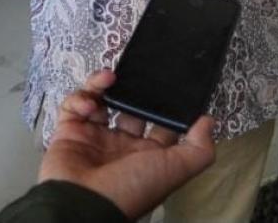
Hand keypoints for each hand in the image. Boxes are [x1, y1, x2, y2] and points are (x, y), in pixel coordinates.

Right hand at [38, 69, 215, 219]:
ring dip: (104, 85)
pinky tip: (90, 103)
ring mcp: (94, 137)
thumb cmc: (131, 188)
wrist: (83, 203)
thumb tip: (209, 121)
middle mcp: (121, 145)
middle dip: (133, 90)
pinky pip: (73, 106)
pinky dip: (80, 98)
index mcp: (147, 155)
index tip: (169, 84)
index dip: (165, 105)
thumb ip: (199, 148)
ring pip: (100, 100)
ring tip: (110, 77)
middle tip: (136, 74)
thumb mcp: (175, 170)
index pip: (159, 123)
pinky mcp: (69, 131)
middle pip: (130, 107)